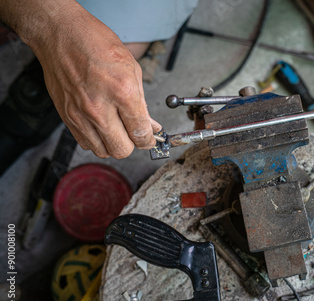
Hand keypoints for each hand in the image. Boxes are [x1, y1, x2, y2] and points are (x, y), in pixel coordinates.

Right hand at [30, 3, 160, 157]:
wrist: (60, 34)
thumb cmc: (95, 43)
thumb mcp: (131, 68)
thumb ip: (142, 102)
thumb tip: (150, 124)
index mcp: (122, 92)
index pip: (140, 133)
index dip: (149, 139)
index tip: (150, 138)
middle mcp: (99, 107)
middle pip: (122, 150)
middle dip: (133, 144)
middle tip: (134, 133)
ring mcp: (80, 114)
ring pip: (103, 151)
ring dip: (113, 144)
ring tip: (117, 129)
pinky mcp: (66, 116)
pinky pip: (85, 143)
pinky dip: (96, 140)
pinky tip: (101, 126)